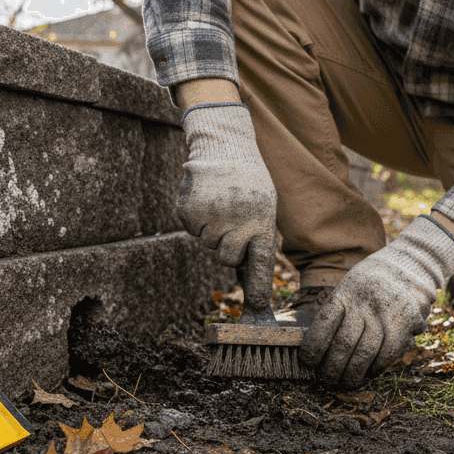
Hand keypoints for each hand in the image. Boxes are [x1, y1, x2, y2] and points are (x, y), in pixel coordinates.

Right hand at [177, 103, 276, 286]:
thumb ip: (256, 239)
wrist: (225, 148)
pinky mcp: (190, 211)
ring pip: (208, 244)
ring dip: (212, 230)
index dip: (258, 285)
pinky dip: (197, 219)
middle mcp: (237, 221)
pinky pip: (192, 230)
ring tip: (221, 205)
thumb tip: (246, 277)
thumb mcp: (263, 207)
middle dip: (226, 250)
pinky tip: (206, 199)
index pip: (260, 261)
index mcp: (261, 220)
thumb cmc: (248, 183)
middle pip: (226, 258)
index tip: (257, 305)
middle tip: (230, 227)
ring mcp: (211, 216)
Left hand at [300, 216, 453, 388]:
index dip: (313, 347)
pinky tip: (368, 372)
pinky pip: (387, 354)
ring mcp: (386, 315)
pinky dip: (375, 368)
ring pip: (365, 354)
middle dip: (331, 369)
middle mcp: (365, 304)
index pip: (324, 324)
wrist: (413, 264)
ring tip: (344, 382)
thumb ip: (338, 310)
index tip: (307, 361)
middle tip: (326, 379)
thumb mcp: (350, 284)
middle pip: (343, 344)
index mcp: (346, 292)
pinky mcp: (405, 325)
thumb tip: (320, 345)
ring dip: (352, 374)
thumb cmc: (374, 279)